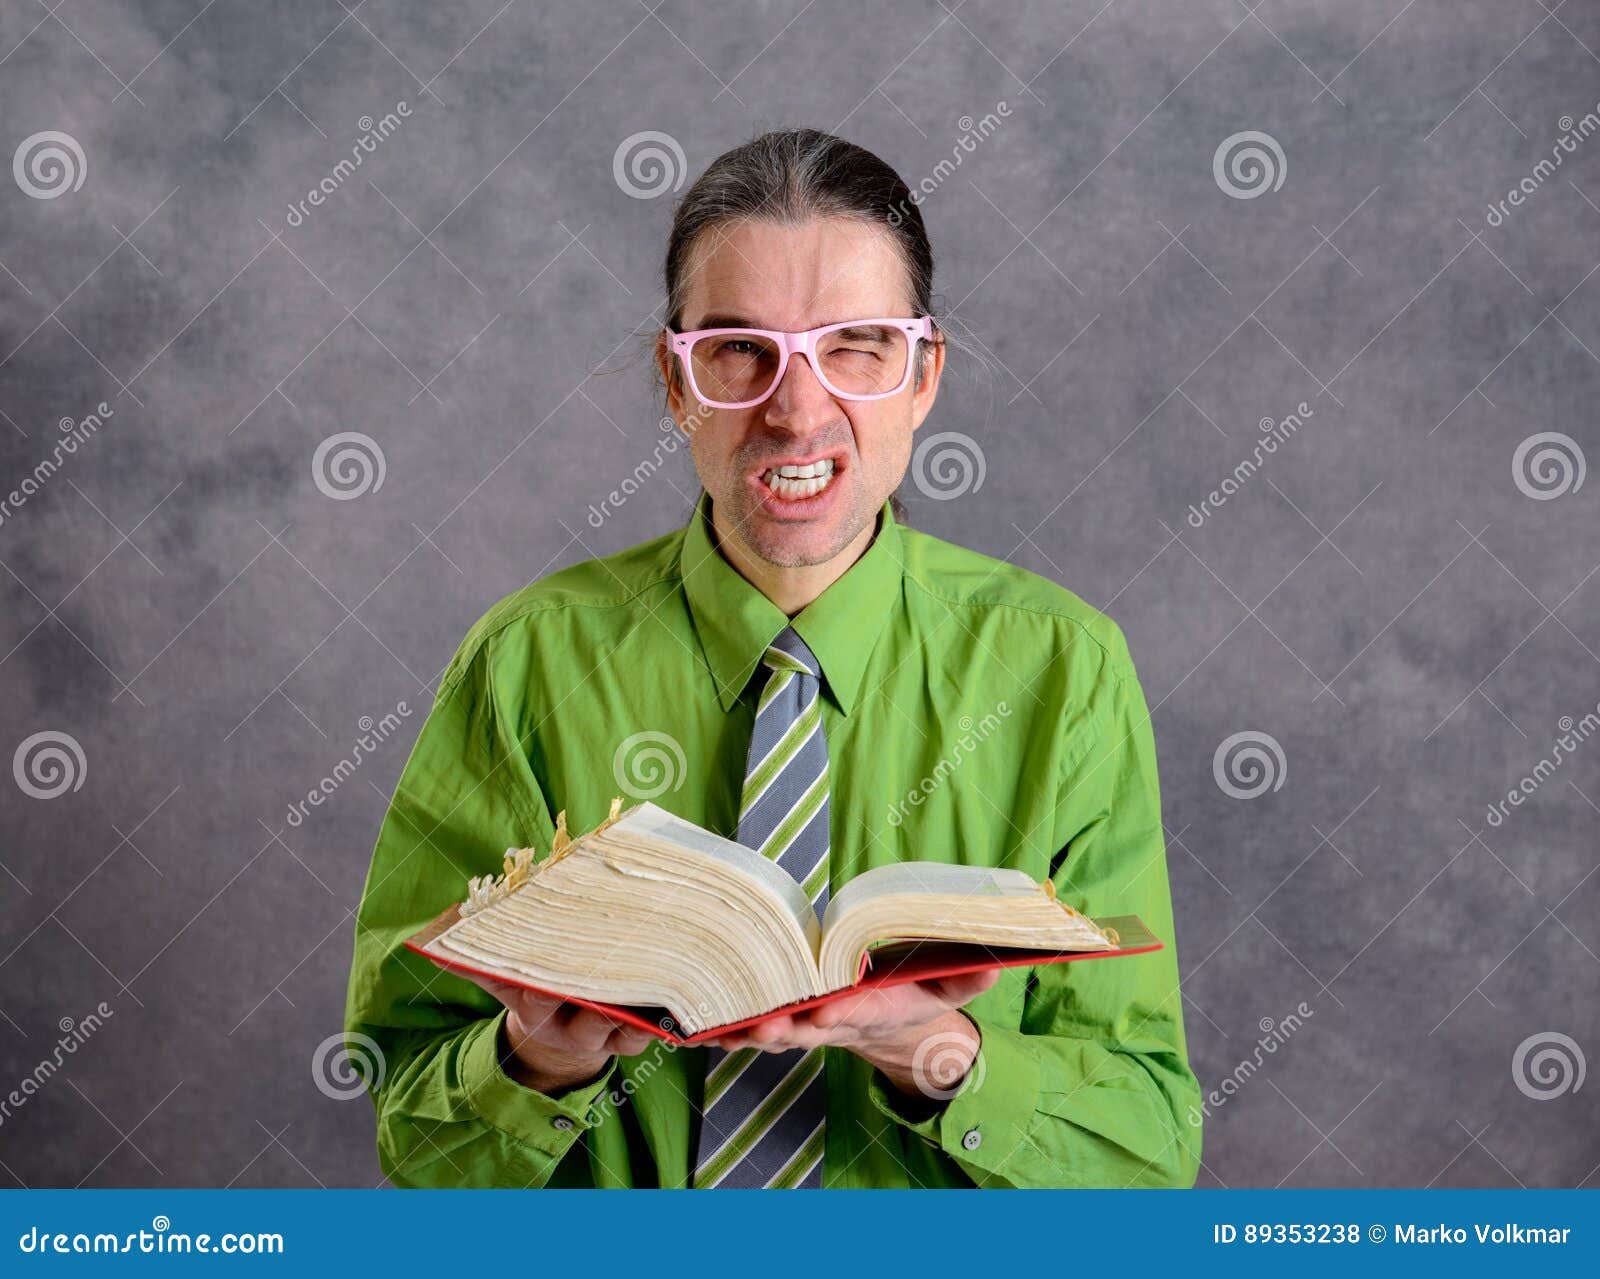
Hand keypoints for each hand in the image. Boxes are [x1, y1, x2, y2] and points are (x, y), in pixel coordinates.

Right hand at [454, 967, 656, 1095]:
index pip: (539, 1000)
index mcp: (536, 1011)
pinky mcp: (634, 1038)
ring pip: (625, 1030)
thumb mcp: (504, 981)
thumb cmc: (535, 994)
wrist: (558, 1041)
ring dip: (642, 1014)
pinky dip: (666, 1019)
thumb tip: (434, 948)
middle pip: (591, 1020)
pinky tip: (677, 1000)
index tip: (550, 980)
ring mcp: (606, 1036)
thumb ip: (478, 965)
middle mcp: (572, 1029)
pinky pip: (652, 1034)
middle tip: (623, 985)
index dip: (545, 991)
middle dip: (606, 1005)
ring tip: (659, 992)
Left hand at [705, 969, 1000, 1097]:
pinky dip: (719, 1022)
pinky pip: (744, 1022)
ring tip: (712, 1026)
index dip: (839, 1013)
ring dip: (739, 1029)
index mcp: (868, 1009)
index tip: (825, 1013)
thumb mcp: (949, 988)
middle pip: (800, 1028)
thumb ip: (969, 977)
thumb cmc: (913, 994)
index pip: (853, 1013)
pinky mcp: (779, 1014)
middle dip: (780, 1028)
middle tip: (760, 1026)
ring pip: (765, 1029)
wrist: (884, 1022)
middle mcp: (829, 1019)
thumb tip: (994, 965)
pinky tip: (690, 1019)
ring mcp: (800, 1021)